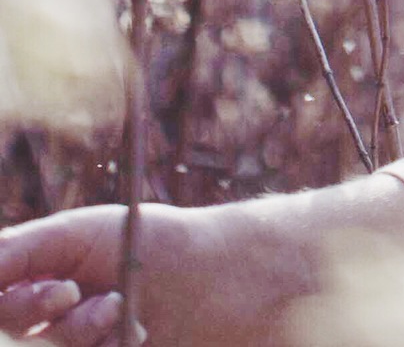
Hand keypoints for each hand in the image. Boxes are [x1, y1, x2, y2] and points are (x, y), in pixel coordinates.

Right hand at [0, 200, 315, 346]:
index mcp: (33, 284)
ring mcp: (73, 346)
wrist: (217, 279)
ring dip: (82, 334)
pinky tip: (137, 336)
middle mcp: (45, 324)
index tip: (58, 292)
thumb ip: (21, 249)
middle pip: (15, 335)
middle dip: (49, 321)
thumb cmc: (148, 244)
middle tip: (87, 297)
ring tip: (122, 311)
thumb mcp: (81, 234)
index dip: (15, 306)